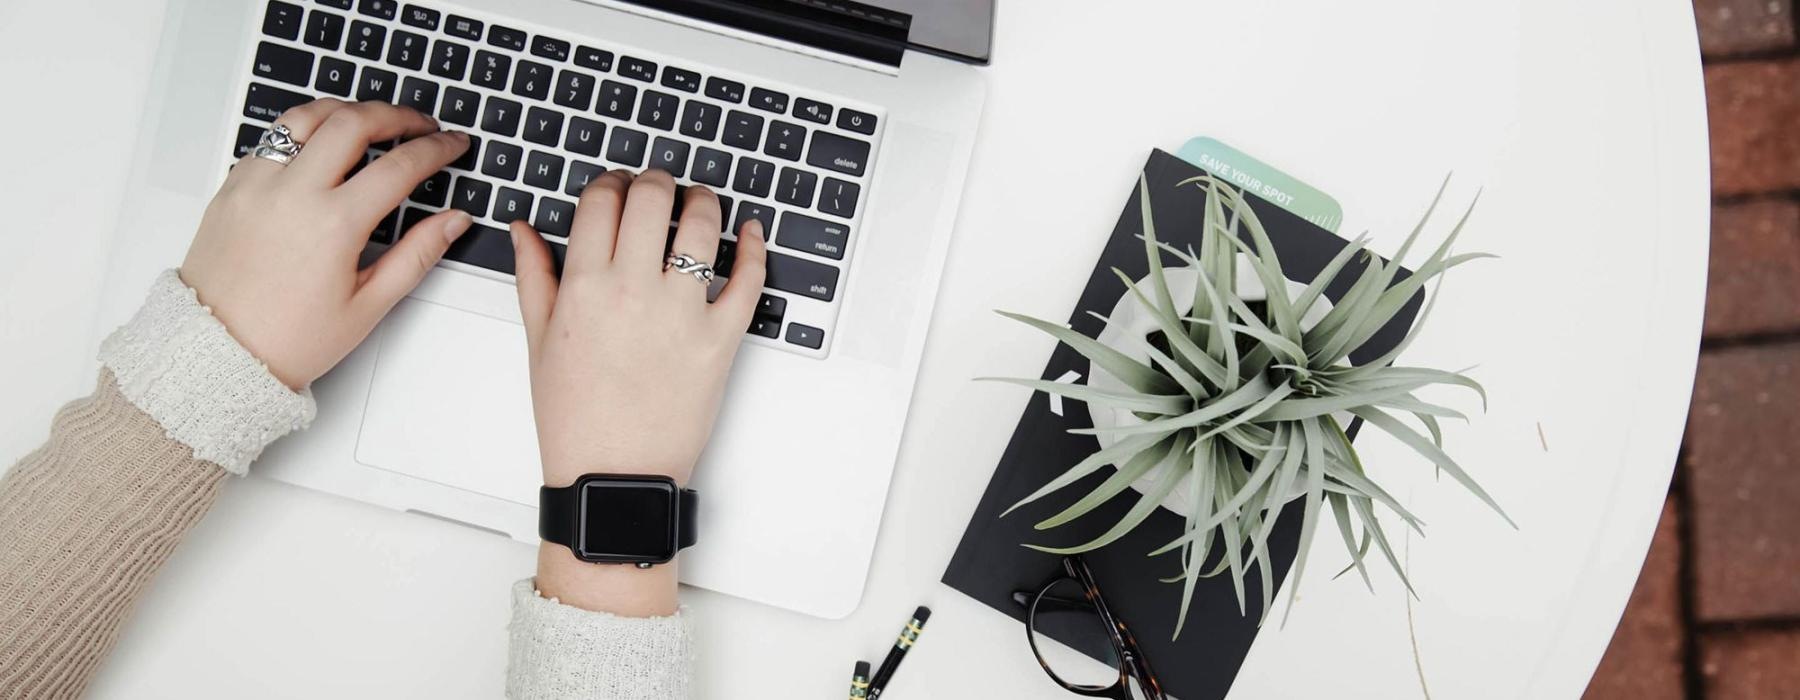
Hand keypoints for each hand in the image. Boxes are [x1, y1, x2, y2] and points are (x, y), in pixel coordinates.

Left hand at [180, 99, 472, 388]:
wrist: (217, 353)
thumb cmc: (288, 339)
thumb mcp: (368, 305)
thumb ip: (417, 255)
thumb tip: (452, 221)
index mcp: (333, 225)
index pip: (399, 166)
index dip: (436, 149)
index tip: (452, 144)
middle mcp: (292, 193)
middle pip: (353, 121)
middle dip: (397, 115)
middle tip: (420, 124)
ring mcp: (257, 184)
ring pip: (307, 116)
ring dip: (347, 111)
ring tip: (371, 121)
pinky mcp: (232, 186)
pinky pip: (272, 140)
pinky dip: (304, 133)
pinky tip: (322, 148)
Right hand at [510, 169, 765, 614]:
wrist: (614, 475)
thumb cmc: (575, 417)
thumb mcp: (539, 342)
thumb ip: (534, 276)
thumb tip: (525, 229)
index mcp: (584, 287)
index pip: (601, 201)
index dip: (610, 183)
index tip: (616, 188)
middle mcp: (633, 291)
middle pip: (652, 198)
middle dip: (655, 181)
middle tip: (658, 187)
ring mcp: (682, 313)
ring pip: (702, 226)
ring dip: (703, 201)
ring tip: (699, 203)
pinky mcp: (722, 339)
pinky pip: (748, 280)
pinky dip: (754, 247)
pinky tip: (750, 232)